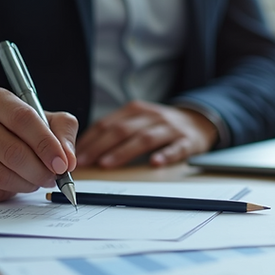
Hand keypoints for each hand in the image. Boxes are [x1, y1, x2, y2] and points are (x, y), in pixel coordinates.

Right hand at [0, 85, 78, 200]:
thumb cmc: (15, 128)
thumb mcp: (43, 118)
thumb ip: (62, 132)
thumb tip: (68, 161)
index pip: (23, 119)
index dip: (47, 144)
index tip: (63, 164)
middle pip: (13, 152)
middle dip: (41, 170)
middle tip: (55, 178)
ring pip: (3, 175)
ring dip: (29, 183)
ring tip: (37, 179)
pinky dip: (12, 191)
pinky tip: (15, 182)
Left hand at [76, 100, 217, 168]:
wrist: (199, 120)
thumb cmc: (161, 125)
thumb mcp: (139, 120)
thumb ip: (116, 130)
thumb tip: (85, 150)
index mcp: (136, 110)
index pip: (107, 124)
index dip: (90, 139)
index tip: (74, 154)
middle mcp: (152, 116)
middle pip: (122, 130)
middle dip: (100, 146)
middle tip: (84, 162)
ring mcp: (170, 128)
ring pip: (144, 138)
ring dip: (124, 151)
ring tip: (108, 164)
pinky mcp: (188, 141)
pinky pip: (176, 148)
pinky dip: (166, 155)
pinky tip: (155, 163)